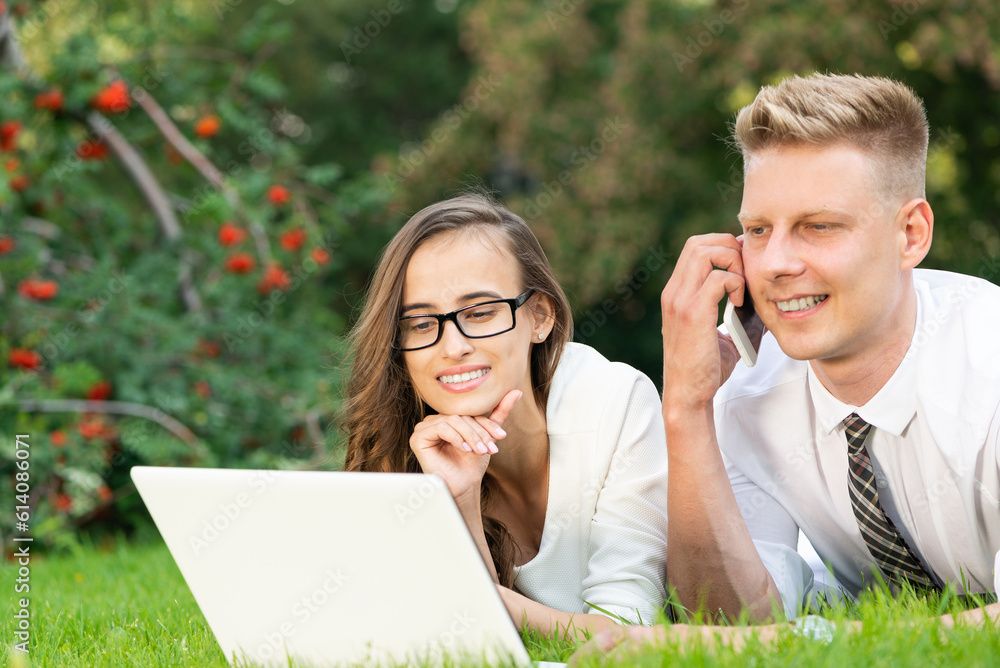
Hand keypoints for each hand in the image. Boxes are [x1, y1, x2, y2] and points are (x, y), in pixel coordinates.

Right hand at [409, 390, 521, 505]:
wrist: (463, 485)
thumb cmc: (472, 463)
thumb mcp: (488, 435)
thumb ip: (499, 413)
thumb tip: (516, 392)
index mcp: (448, 417)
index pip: (470, 414)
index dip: (487, 424)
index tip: (502, 437)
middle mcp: (435, 420)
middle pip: (461, 417)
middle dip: (479, 433)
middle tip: (490, 448)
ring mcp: (424, 427)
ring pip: (452, 421)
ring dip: (470, 436)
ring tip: (480, 451)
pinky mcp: (418, 437)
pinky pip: (440, 428)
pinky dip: (455, 438)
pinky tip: (465, 449)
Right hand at [661, 233, 745, 410]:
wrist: (688, 395)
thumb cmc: (705, 368)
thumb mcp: (721, 333)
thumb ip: (738, 312)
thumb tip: (767, 298)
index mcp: (676, 293)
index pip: (695, 248)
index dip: (723, 247)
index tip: (744, 264)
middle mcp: (674, 292)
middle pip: (698, 242)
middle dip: (728, 247)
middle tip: (746, 271)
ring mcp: (681, 301)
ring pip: (705, 252)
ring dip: (732, 262)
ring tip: (743, 286)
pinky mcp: (694, 314)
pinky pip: (718, 278)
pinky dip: (736, 283)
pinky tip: (742, 302)